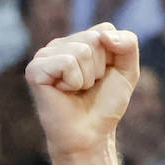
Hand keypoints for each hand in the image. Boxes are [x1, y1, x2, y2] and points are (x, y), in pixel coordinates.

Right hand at [25, 24, 139, 164]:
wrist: (90, 134)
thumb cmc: (105, 105)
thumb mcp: (127, 73)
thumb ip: (128, 45)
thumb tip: (106, 35)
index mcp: (79, 41)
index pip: (106, 30)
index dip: (114, 58)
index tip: (105, 76)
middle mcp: (60, 44)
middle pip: (95, 39)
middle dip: (101, 68)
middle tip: (90, 86)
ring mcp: (45, 55)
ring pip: (81, 51)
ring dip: (88, 77)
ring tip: (78, 90)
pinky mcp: (36, 69)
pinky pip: (67, 62)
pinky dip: (74, 82)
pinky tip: (65, 92)